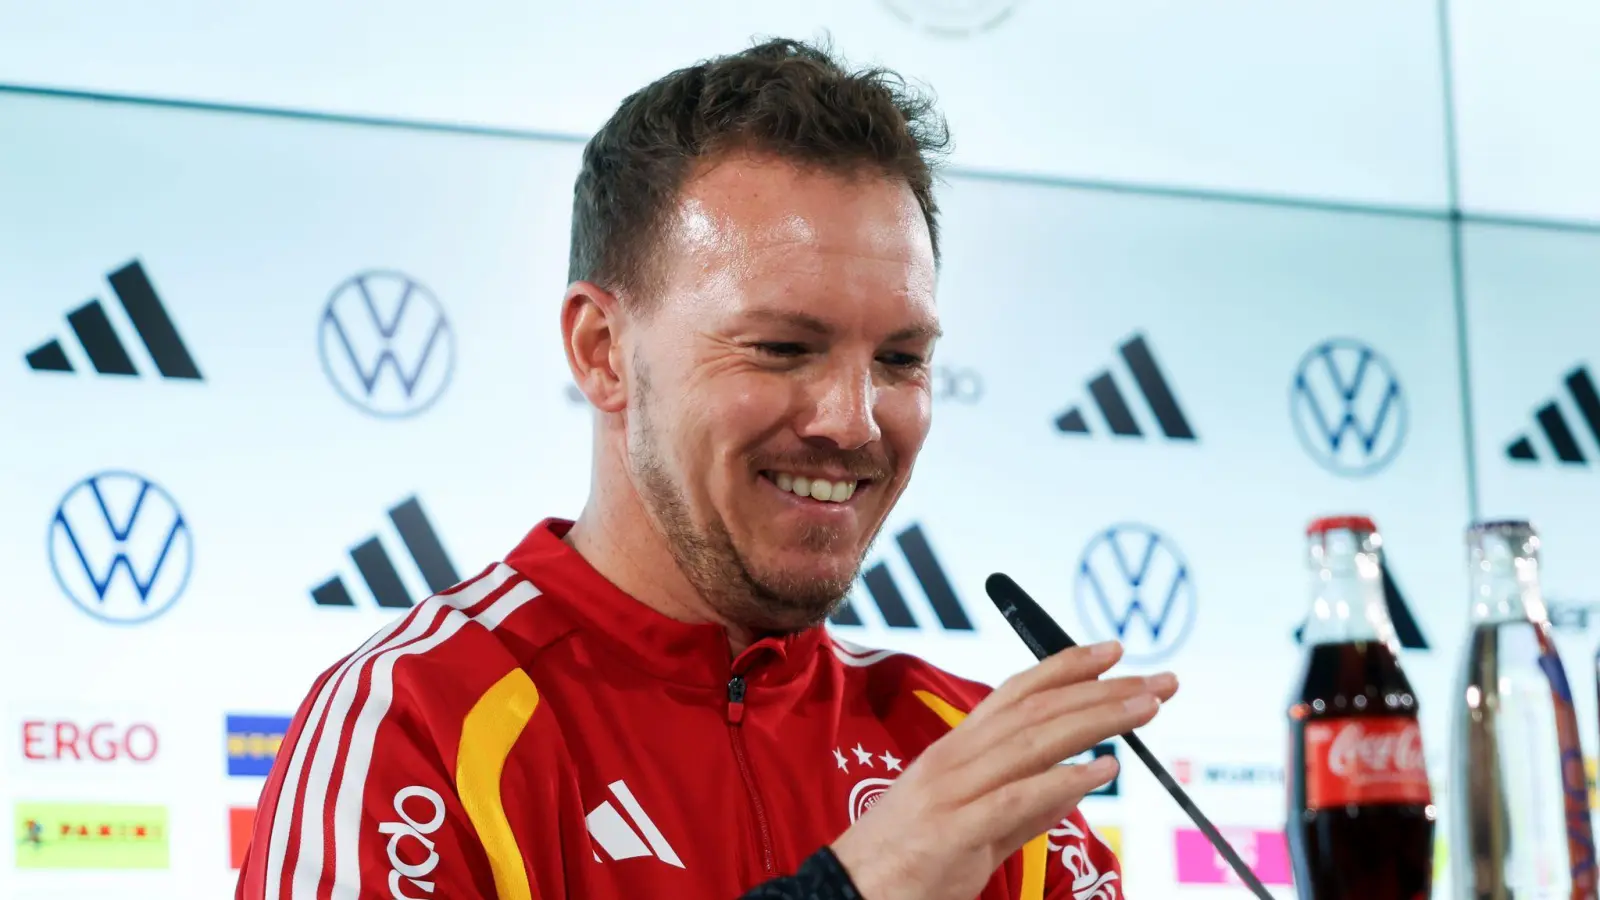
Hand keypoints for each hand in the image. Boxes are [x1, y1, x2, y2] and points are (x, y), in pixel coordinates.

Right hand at [829, 641, 1176, 899]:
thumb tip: (1080, 779)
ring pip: (1033, 741)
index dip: (1067, 665)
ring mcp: (953, 791)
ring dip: (1095, 720)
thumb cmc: (910, 862)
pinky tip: (1102, 770)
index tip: (1114, 651)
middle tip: (1158, 681)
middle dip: (1102, 689)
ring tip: (1144, 709)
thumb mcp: (975, 825)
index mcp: (957, 749)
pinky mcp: (954, 830)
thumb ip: (1026, 804)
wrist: (850, 893)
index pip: (1017, 692)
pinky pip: (1015, 798)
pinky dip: (1062, 780)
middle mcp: (955, 758)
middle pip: (1037, 709)